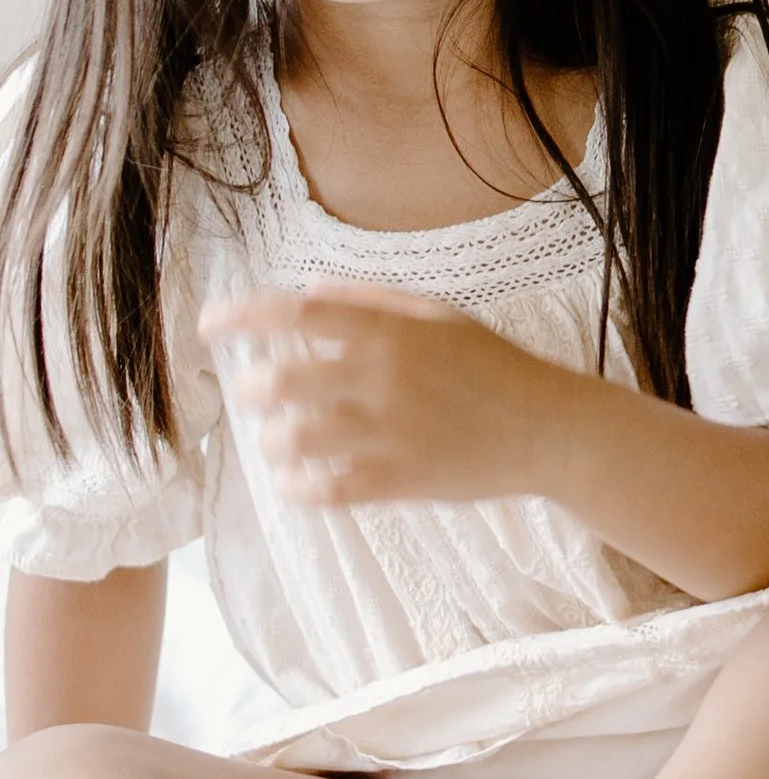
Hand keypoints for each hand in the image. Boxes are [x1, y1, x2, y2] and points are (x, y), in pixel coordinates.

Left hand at [199, 284, 569, 509]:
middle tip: (255, 393)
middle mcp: (386, 377)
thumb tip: (310, 289)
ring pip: (295, 438)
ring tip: (278, 439)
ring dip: (272, 440)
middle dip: (254, 389)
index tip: (207, 324)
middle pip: (283, 380)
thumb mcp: (442, 316)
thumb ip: (374, 300)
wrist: (551, 429)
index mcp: (394, 331)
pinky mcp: (399, 480)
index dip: (243, 316)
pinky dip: (298, 486)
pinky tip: (297, 481)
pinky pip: (325, 489)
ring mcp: (391, 431)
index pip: (299, 313)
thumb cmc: (496, 367)